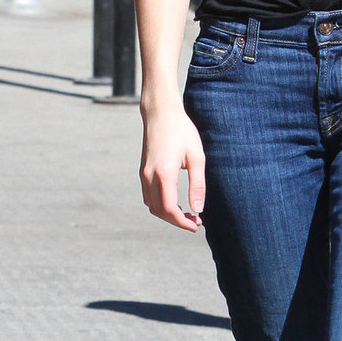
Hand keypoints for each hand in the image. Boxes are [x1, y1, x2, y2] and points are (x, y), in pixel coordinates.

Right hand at [139, 104, 205, 230]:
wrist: (160, 114)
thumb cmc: (182, 132)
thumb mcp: (197, 156)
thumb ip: (197, 184)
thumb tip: (198, 209)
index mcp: (164, 173)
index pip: (169, 209)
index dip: (182, 222)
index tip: (196, 225)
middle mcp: (149, 176)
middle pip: (159, 211)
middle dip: (177, 221)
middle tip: (196, 221)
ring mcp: (143, 175)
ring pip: (152, 206)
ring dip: (168, 215)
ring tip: (187, 214)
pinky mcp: (143, 172)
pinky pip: (148, 197)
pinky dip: (160, 206)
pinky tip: (175, 203)